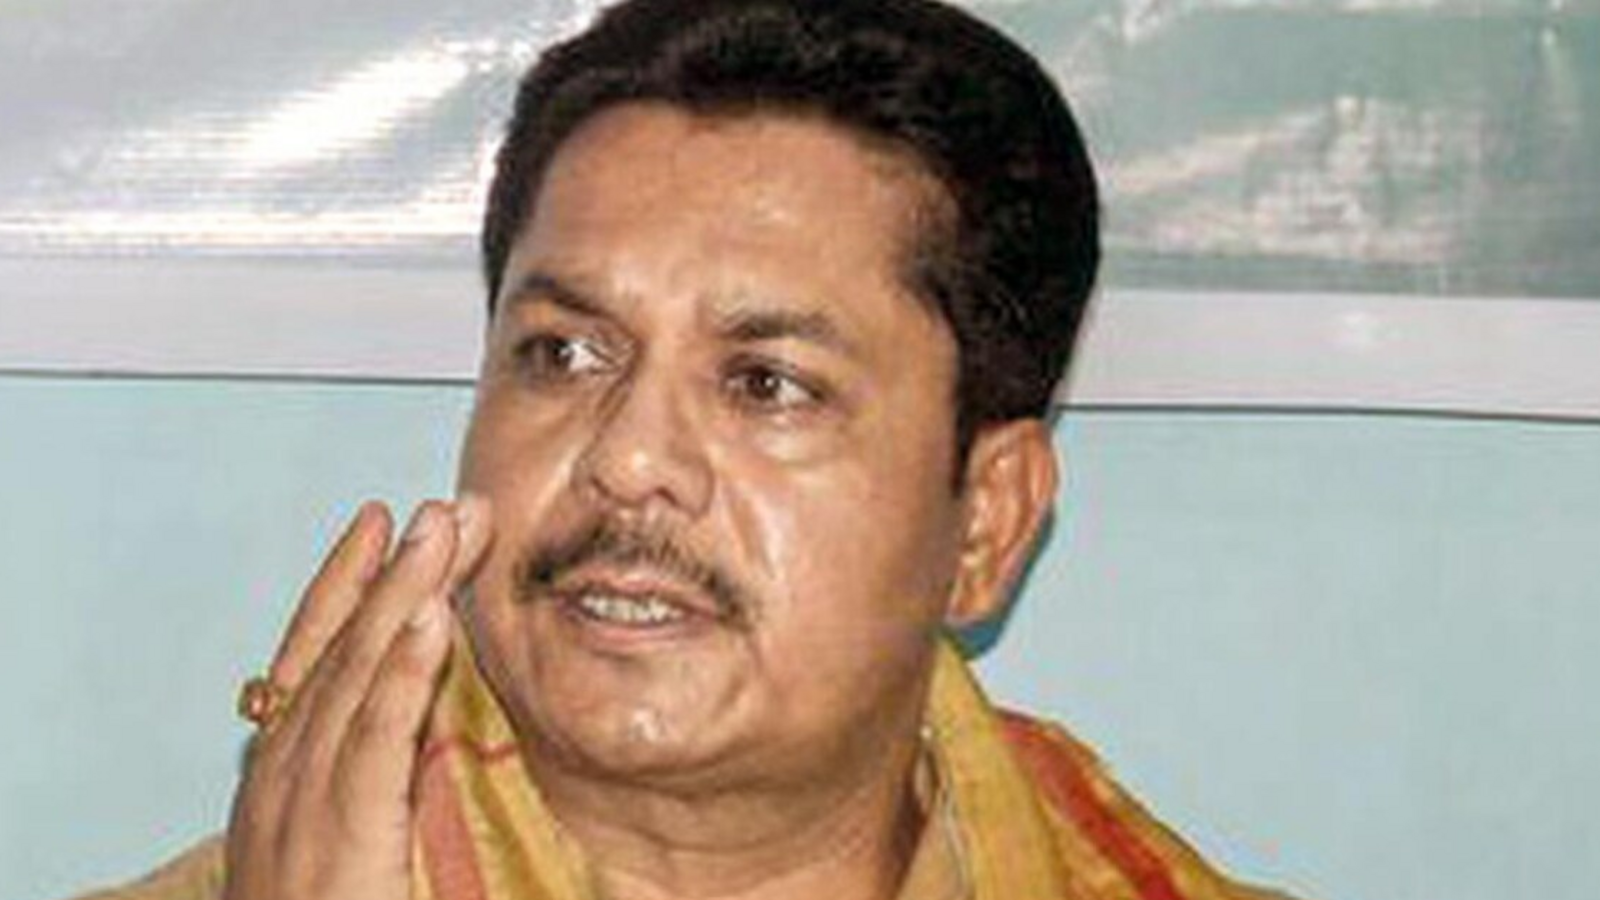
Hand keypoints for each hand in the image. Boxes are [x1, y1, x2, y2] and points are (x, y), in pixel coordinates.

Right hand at [223, 497, 491, 899]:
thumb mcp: (349, 843)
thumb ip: (381, 780)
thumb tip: (433, 731)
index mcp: (288, 773)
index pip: (317, 657)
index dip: (349, 584)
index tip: (384, 521)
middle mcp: (286, 775)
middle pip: (343, 649)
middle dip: (395, 570)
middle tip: (446, 504)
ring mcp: (304, 804)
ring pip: (356, 677)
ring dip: (404, 596)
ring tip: (443, 531)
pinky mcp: (341, 840)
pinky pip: (375, 743)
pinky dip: (401, 675)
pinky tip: (431, 620)